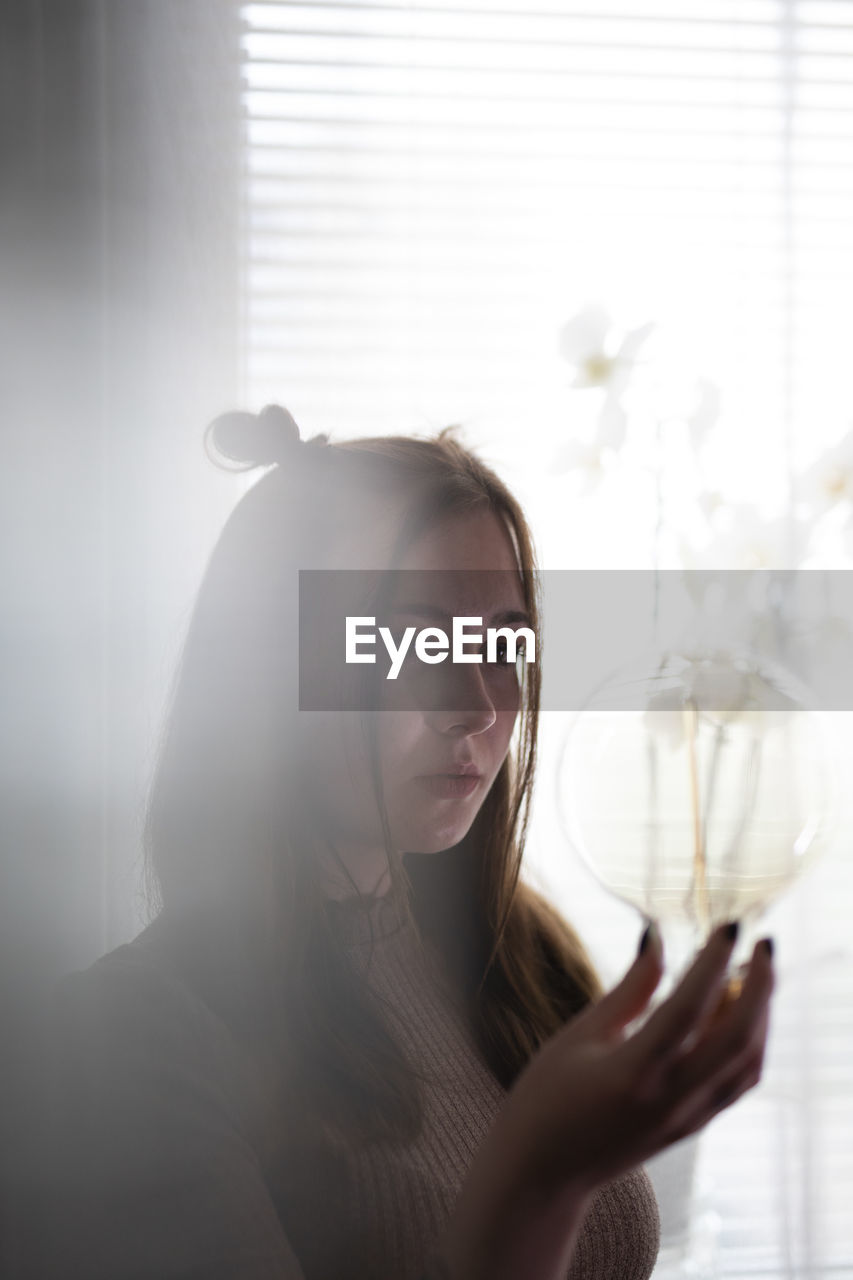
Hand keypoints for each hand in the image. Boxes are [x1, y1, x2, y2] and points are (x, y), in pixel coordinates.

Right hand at [440, 923, 774, 1279]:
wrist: (546, 1173)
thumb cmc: (548, 1099)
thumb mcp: (580, 1036)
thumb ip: (628, 990)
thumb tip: (656, 937)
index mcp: (634, 1072)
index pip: (690, 1007)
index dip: (714, 961)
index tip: (727, 925)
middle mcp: (671, 1098)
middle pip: (739, 1036)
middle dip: (761, 984)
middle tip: (760, 941)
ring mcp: (688, 1117)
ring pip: (748, 1061)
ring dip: (761, 1012)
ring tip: (750, 972)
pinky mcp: (693, 1126)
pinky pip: (739, 1081)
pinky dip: (751, 1041)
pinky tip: (738, 1014)